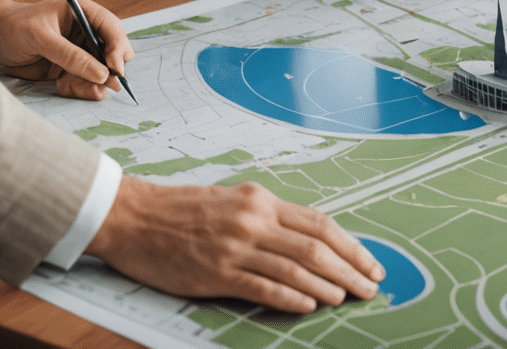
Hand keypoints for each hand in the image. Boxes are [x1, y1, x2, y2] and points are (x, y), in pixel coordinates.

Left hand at [0, 0, 132, 100]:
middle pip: (112, 50)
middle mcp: (84, 31)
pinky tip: (65, 87)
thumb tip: (101, 73)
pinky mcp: (69, 68)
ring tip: (77, 88)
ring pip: (100, 70)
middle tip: (105, 85)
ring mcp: (78, 51)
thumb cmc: (14, 27)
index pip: (110, 26)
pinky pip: (85, 82)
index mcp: (81, 12)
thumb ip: (70, 55)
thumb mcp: (40, 38)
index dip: (117, 46)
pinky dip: (81, 89)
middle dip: (110, 69)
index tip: (115, 68)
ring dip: (94, 83)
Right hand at [90, 176, 383, 312]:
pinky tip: (309, 305)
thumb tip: (304, 240)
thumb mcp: (232, 201)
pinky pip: (262, 286)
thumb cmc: (181, 210)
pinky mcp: (216, 272)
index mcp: (260, 200)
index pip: (318, 222)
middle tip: (371, 286)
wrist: (135, 216)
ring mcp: (236, 246)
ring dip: (327, 285)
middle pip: (315, 245)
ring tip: (348, 297)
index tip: (369, 262)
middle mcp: (254, 219)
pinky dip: (290, 296)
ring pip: (295, 266)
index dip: (349, 245)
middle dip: (349, 268)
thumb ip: (266, 218)